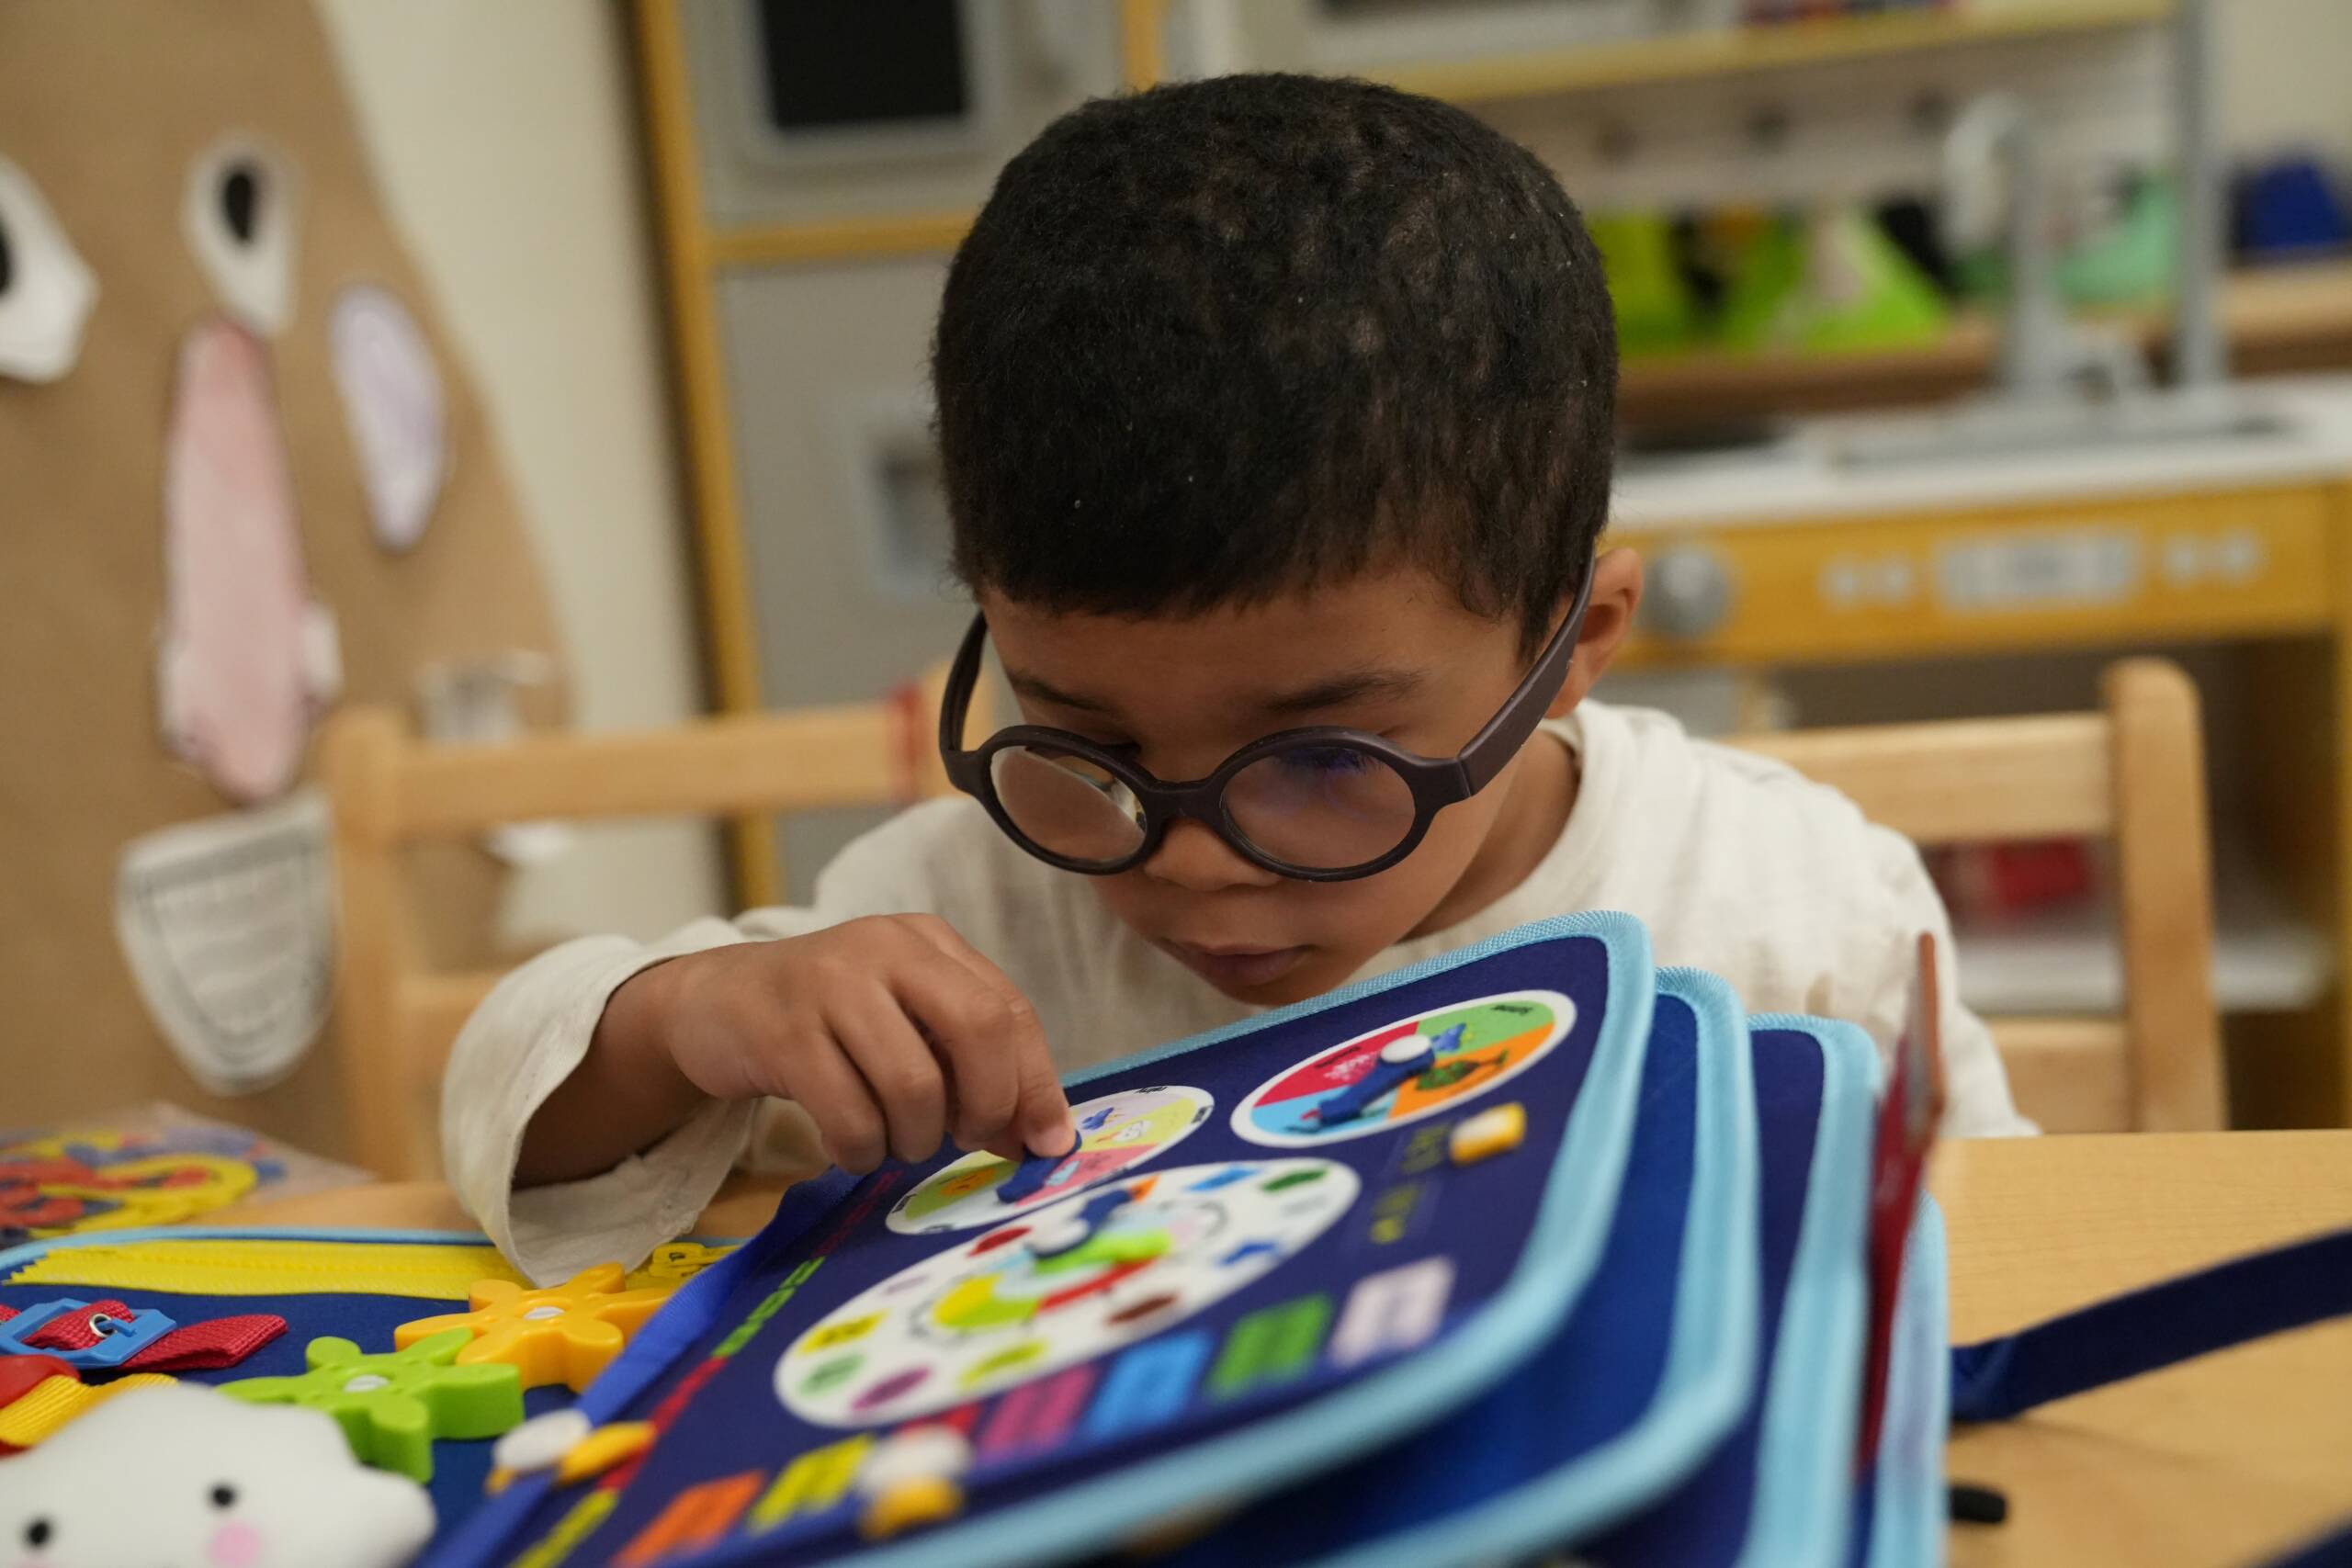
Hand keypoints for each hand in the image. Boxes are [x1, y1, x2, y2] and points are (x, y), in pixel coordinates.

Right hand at [608, 916, 1074, 1175]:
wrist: (713, 1004)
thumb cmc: (829, 1022)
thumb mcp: (904, 1022)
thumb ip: (971, 1065)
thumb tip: (1043, 1139)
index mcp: (928, 942)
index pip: (1010, 1011)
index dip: (1036, 1084)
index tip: (1046, 1145)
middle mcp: (886, 948)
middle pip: (980, 1029)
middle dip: (988, 1105)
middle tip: (967, 1140)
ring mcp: (832, 984)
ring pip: (914, 1085)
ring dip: (915, 1139)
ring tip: (894, 1142)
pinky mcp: (784, 1031)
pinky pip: (850, 1115)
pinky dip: (860, 1150)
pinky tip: (850, 1147)